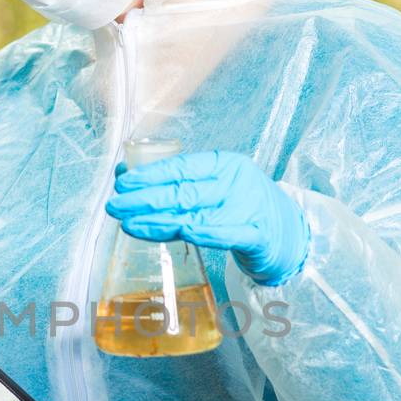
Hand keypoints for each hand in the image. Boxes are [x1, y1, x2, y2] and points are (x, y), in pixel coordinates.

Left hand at [105, 148, 309, 286]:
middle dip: (145, 199)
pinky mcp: (257, 235)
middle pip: (184, 191)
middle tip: (114, 205)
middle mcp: (236, 182)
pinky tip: (184, 234)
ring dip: (160, 221)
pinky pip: (227, 234)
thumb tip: (126, 177)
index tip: (122, 182)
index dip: (150, 175)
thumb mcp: (214, 186)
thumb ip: (179, 184)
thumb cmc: (240, 205)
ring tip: (128, 224)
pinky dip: (206, 234)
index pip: (181, 167)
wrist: (286, 231)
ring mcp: (247, 208)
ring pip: (197, 214)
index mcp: (224, 164)